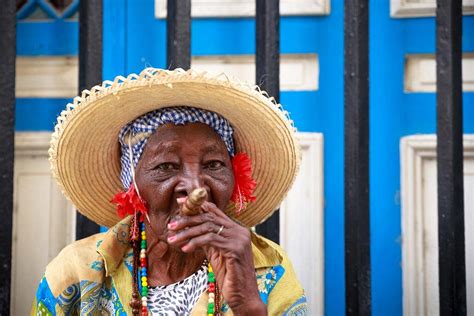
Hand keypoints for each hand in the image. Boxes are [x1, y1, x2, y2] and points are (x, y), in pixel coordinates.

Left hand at [166, 200, 266, 314]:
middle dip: (188, 220)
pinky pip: (210, 240)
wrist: (243, 295)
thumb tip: (191, 228)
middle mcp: (240, 231)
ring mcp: (239, 239)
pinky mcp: (235, 249)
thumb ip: (207, 239)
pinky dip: (195, 243)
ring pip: (207, 228)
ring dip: (187, 233)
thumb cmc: (229, 276)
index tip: (181, 203)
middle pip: (209, 218)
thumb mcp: (216, 253)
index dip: (197, 206)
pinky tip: (185, 248)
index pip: (214, 212)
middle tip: (171, 226)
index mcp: (236, 229)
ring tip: (173, 239)